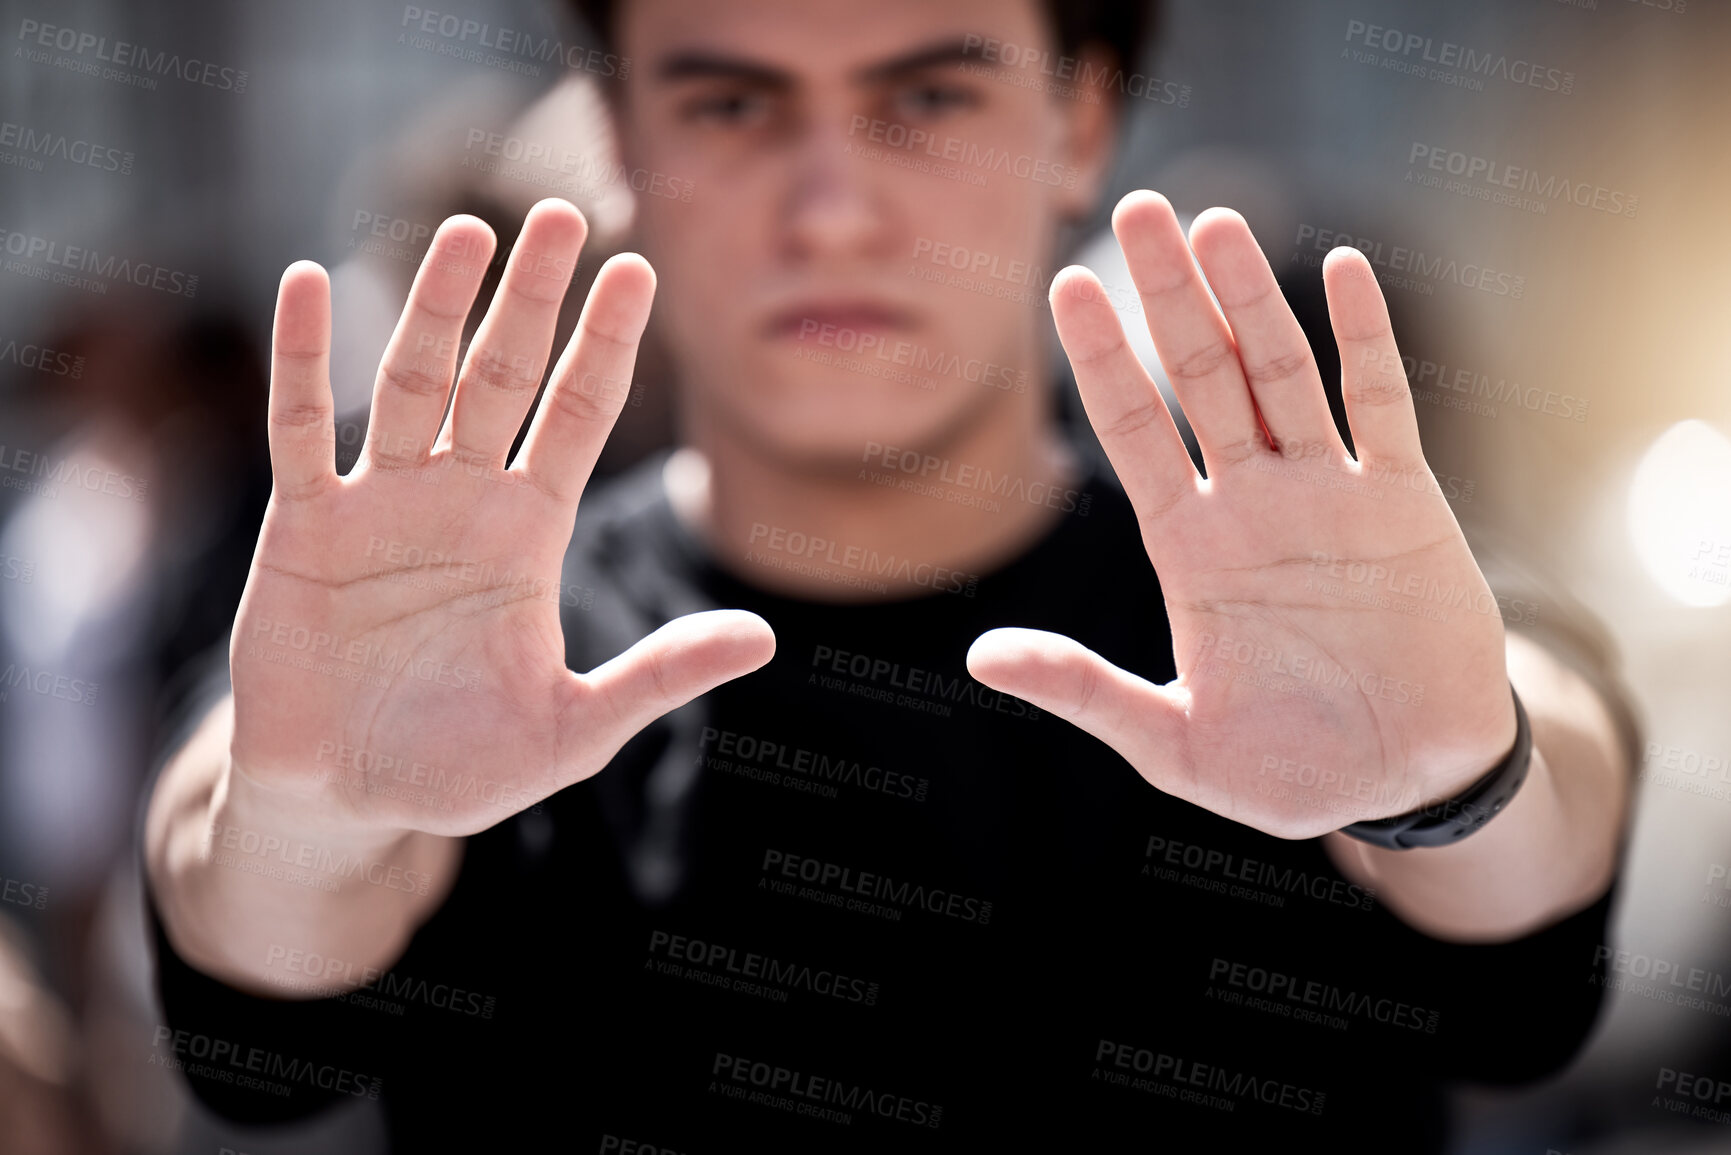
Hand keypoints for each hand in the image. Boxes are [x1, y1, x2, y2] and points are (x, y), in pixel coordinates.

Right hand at [234, 198, 773, 840]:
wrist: (346, 801)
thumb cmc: (460, 768)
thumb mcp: (573, 729)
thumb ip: (659, 677)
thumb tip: (765, 638)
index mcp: (528, 534)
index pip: (577, 415)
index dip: (606, 345)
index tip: (640, 269)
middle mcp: (462, 500)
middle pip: (504, 376)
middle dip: (534, 299)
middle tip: (563, 214)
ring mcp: (382, 505)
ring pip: (416, 383)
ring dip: (438, 307)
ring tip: (470, 230)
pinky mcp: (306, 528)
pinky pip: (301, 428)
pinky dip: (302, 359)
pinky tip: (308, 284)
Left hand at [967, 191, 1513, 838]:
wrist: (1407, 785)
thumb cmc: (1286, 773)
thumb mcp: (1171, 744)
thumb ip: (1084, 692)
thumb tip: (982, 657)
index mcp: (1189, 550)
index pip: (1133, 431)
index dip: (1102, 360)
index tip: (1062, 289)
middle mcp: (1250, 505)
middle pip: (1201, 377)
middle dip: (1166, 296)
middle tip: (1135, 208)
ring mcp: (1327, 496)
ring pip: (1283, 374)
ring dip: (1252, 298)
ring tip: (1214, 221)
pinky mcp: (1404, 506)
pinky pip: (1383, 408)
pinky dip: (1366, 341)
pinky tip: (1345, 270)